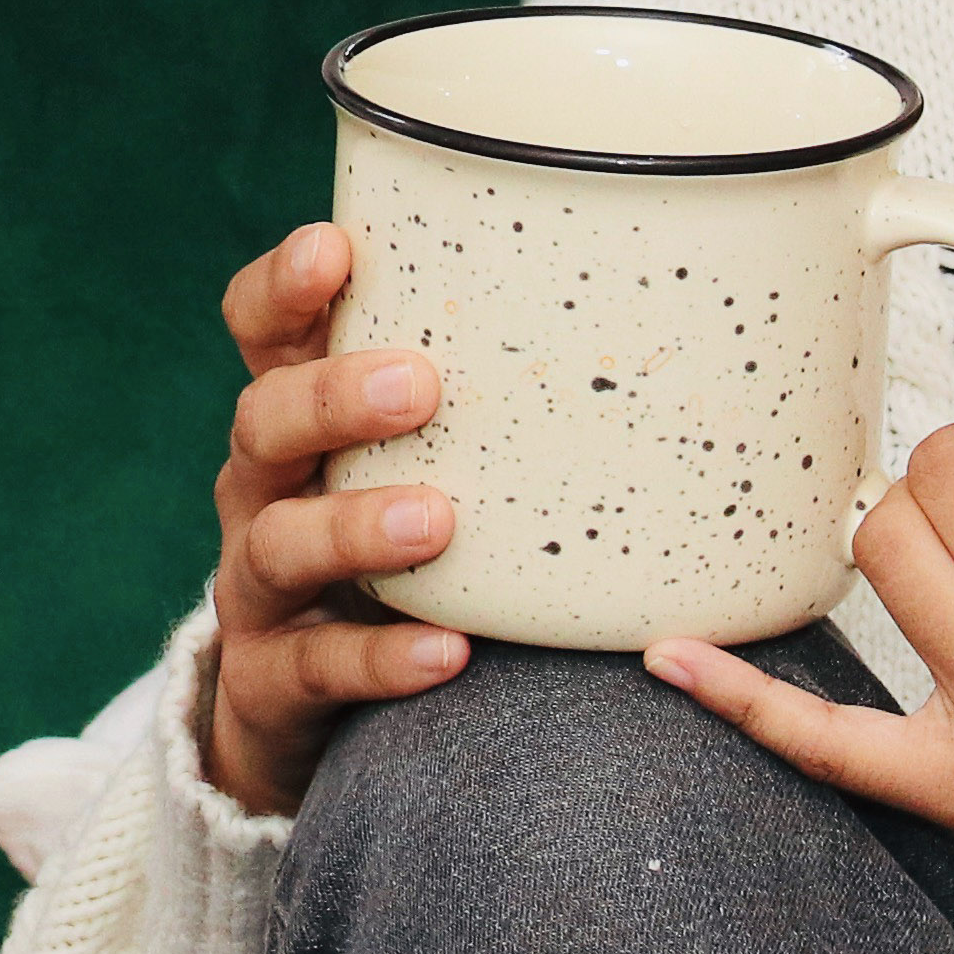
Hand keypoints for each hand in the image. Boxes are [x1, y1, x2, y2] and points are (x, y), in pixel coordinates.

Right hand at [195, 222, 474, 814]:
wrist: (309, 705)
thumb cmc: (402, 546)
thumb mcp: (428, 463)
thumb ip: (503, 403)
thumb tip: (694, 321)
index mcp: (298, 420)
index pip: (261, 332)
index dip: (283, 288)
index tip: (335, 248)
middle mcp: (264, 490)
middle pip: (263, 422)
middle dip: (334, 398)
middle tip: (420, 384)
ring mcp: (258, 588)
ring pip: (277, 544)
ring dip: (354, 526)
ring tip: (437, 520)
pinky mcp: (269, 680)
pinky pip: (315, 667)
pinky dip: (379, 658)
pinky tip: (447, 651)